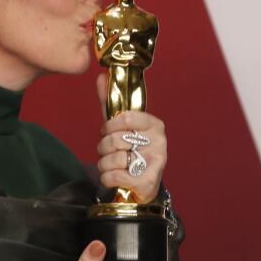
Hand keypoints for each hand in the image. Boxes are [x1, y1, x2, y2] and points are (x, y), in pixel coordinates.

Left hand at [95, 73, 165, 202]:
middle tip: (109, 151)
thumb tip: (101, 76)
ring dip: (104, 163)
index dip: (109, 125)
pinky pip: (111, 176)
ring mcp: (154, 163)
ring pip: (111, 159)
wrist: (143, 184)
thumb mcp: (121, 126)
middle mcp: (159, 142)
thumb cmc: (131, 151)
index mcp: (155, 125)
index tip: (107, 130)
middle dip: (103, 147)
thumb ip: (110, 102)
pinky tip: (115, 177)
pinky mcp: (147, 182)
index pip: (125, 118)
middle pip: (114, 140)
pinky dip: (106, 178)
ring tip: (112, 164)